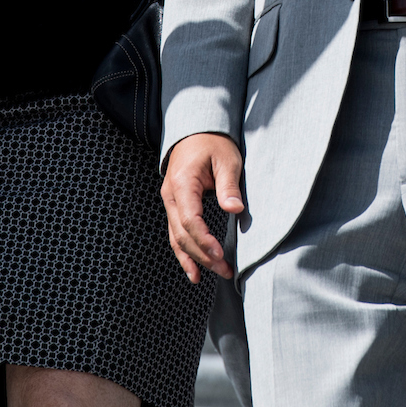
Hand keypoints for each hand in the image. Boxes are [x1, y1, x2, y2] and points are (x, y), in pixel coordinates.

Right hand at [161, 130, 244, 281]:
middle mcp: (171, 196)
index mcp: (182, 184)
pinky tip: (193, 271)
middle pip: (182, 234)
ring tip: (209, 276)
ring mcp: (170, 202)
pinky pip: (176, 233)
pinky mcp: (175, 206)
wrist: (195, 130)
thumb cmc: (213, 143)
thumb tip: (235, 209)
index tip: (220, 255)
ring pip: (176, 238)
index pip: (190, 220)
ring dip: (193, 259)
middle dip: (202, 256)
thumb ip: (229, 185)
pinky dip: (183, 253)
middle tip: (225, 270)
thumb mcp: (227, 159)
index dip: (204, 241)